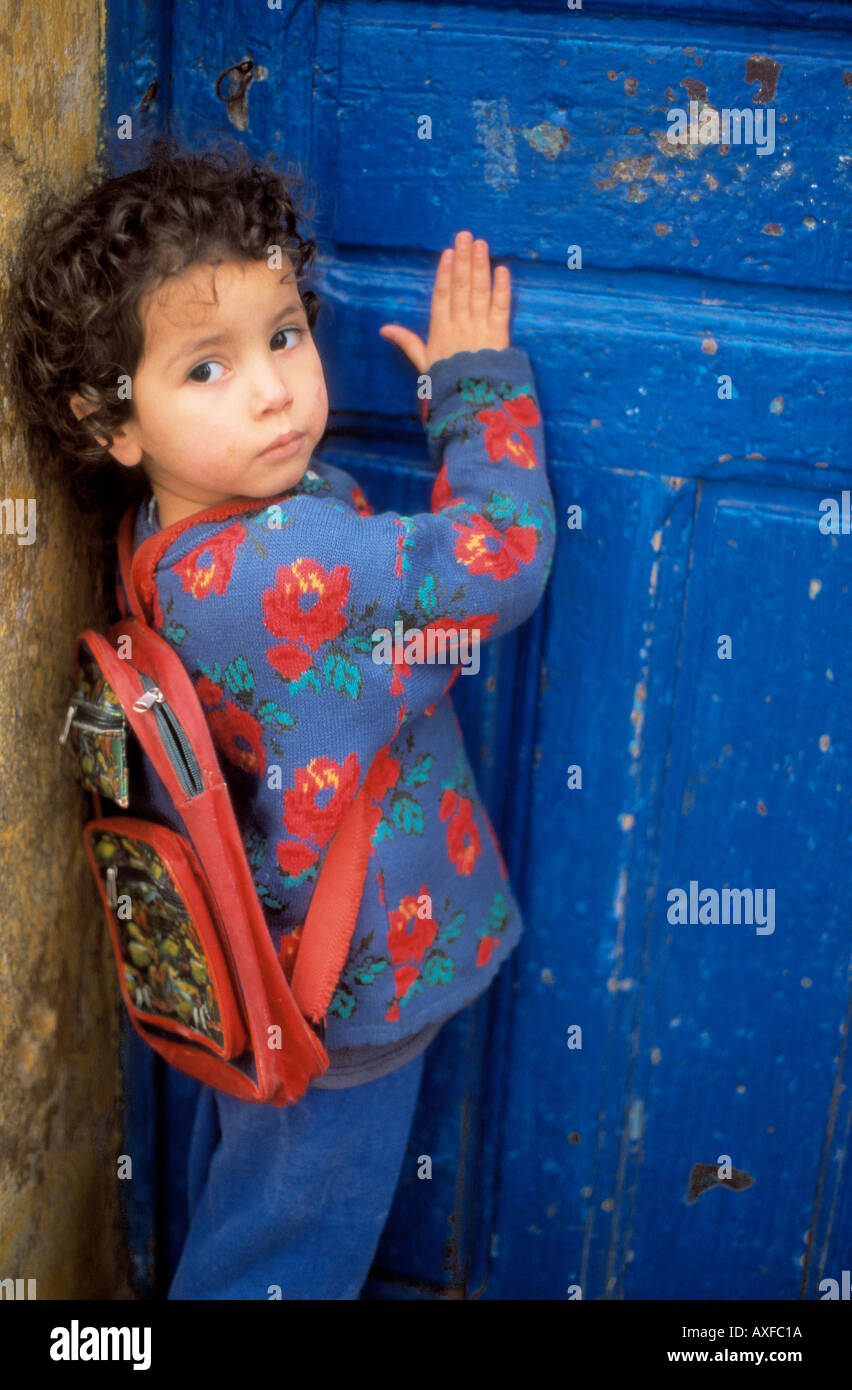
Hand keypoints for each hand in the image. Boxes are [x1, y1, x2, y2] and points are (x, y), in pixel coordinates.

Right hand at [379, 230, 510, 373]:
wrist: (468, 403)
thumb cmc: (446, 384)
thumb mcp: (423, 364)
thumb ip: (407, 342)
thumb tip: (384, 329)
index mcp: (440, 331)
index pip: (442, 296)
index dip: (445, 273)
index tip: (448, 253)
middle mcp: (459, 325)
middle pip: (460, 288)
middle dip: (462, 261)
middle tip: (465, 236)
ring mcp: (479, 329)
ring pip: (479, 292)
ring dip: (480, 267)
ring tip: (480, 244)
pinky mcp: (499, 336)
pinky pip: (500, 309)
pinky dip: (502, 289)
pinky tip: (502, 270)